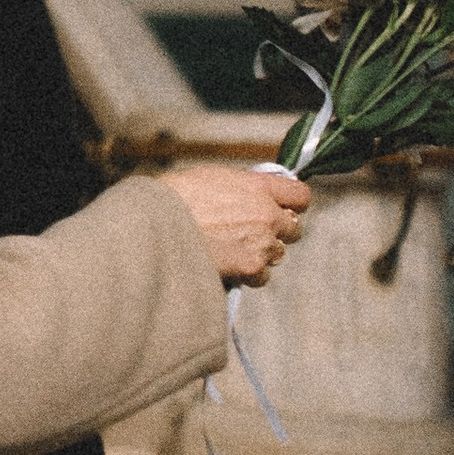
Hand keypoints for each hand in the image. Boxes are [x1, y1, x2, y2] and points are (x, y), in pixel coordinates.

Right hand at [164, 161, 310, 285]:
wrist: (154, 223)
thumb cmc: (172, 199)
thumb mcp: (208, 178)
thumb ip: (238, 187)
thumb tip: (249, 195)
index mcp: (256, 186)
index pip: (300, 195)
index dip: (291, 204)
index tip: (280, 209)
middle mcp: (266, 212)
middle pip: (294, 228)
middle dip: (276, 232)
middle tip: (250, 234)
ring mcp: (261, 241)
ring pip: (277, 254)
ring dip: (260, 253)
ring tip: (229, 251)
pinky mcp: (251, 266)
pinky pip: (262, 276)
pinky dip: (247, 275)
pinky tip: (225, 267)